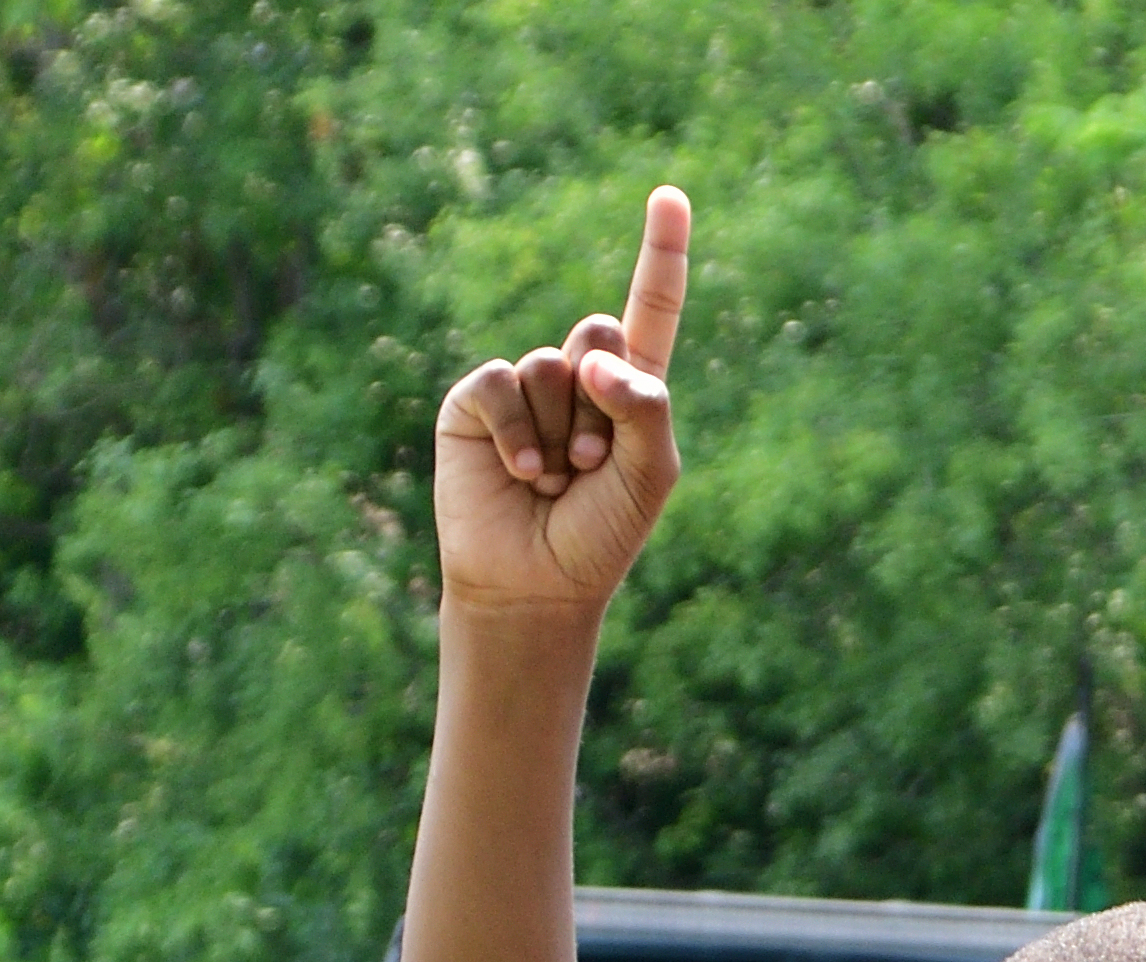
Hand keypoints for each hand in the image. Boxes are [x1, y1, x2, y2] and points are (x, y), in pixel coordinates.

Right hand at [431, 185, 689, 620]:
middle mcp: (576, 376)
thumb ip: (645, 407)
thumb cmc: (601, 533)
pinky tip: (524, 475)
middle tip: (593, 461)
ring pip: (550, 365)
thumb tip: (595, 359)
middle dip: (602, 399)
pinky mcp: (475, 401)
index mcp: (630, 387)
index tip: (670, 194)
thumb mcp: (649, 472)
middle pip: (596, 330)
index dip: (661, 251)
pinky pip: (501, 383)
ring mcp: (524, 386)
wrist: (536, 584)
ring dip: (561, 431)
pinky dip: (520, 432)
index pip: (650, 307)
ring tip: (556, 478)